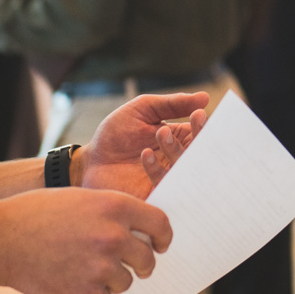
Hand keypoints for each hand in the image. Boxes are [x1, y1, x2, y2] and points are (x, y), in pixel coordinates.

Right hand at [0, 186, 171, 293]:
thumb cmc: (37, 213)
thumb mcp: (80, 198)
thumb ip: (112, 213)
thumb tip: (140, 232)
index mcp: (114, 206)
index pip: (160, 224)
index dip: (163, 237)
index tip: (160, 244)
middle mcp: (113, 236)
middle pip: (147, 259)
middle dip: (142, 263)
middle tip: (133, 265)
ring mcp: (100, 267)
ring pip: (126, 282)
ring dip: (113, 278)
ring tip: (86, 267)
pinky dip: (93, 293)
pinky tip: (72, 278)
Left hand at [79, 92, 210, 197]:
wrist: (89, 162)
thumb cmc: (116, 133)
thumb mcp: (143, 110)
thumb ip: (172, 104)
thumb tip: (205, 97)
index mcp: (180, 140)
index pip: (201, 135)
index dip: (204, 126)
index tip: (198, 114)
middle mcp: (178, 162)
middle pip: (199, 155)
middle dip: (198, 139)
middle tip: (187, 124)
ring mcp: (167, 180)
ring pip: (186, 171)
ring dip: (176, 150)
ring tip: (160, 132)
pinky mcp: (154, 196)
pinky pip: (165, 187)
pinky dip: (158, 170)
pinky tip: (145, 154)